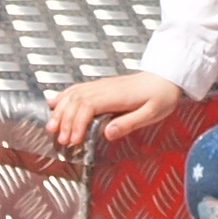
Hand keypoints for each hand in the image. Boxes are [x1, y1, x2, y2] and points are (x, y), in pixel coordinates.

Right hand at [49, 70, 183, 150]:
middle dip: (64, 121)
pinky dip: (62, 96)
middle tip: (60, 140)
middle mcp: (104, 89)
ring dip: (60, 110)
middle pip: (75, 101)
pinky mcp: (100, 86)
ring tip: (51, 127)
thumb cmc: (161, 96)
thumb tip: (107, 133)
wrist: (166, 78)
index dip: (77, 124)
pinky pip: (77, 89)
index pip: (87, 107)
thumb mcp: (152, 113)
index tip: (74, 140)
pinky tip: (53, 103)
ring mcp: (101, 86)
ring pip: (73, 95)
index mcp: (116, 96)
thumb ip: (129, 123)